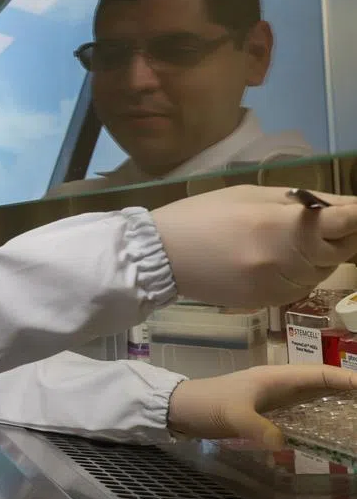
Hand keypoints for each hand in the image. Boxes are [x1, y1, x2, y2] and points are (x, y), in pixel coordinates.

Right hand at [152, 185, 356, 306]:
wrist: (160, 256)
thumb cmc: (202, 215)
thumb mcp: (250, 195)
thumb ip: (302, 201)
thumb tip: (346, 206)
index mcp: (278, 225)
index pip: (344, 222)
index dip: (356, 215)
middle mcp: (284, 260)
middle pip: (341, 249)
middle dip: (341, 233)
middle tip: (327, 221)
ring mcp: (277, 286)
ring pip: (324, 271)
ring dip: (321, 255)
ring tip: (293, 240)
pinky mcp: (269, 303)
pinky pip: (304, 287)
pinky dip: (302, 272)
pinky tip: (280, 260)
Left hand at [166, 364, 356, 448]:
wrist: (181, 408)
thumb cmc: (207, 404)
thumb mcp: (232, 415)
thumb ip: (256, 428)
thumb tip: (282, 443)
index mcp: (274, 377)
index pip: (319, 374)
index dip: (346, 379)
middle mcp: (278, 384)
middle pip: (321, 383)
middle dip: (348, 391)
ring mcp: (273, 397)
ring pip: (313, 397)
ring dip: (336, 404)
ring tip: (354, 418)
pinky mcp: (266, 411)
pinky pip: (301, 412)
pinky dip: (318, 417)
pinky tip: (329, 431)